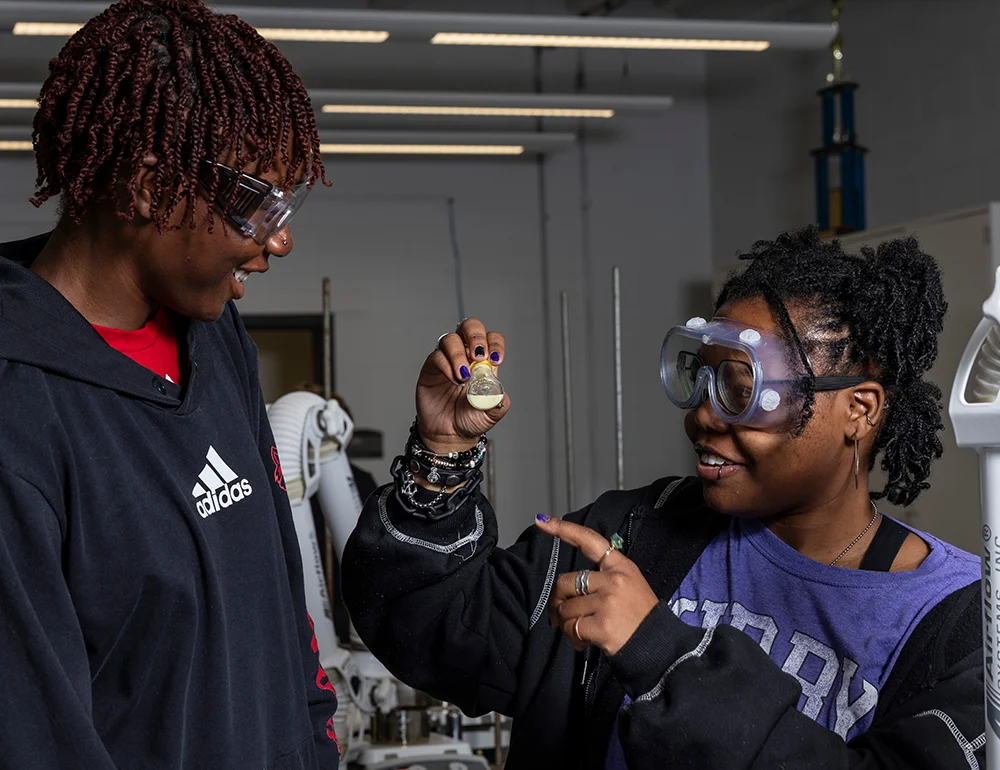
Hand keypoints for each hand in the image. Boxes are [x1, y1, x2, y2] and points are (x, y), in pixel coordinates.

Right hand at [417, 318, 509, 453]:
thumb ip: (499, 401)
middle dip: (476, 336)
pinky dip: (446, 365)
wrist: (450, 435)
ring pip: (450, 339)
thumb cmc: (470, 420)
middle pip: (469, 327)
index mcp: (484, 362)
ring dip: (459, 354)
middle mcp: (465, 356)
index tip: (497, 359)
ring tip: (464, 376)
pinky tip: (454, 380)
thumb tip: (498, 391)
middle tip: (478, 356)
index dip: (495, 343)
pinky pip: (436, 357)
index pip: (491, 338)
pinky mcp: (431, 368)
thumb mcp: (492, 412)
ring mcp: (447, 360)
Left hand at [534, 516, 658, 656]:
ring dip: (567, 624)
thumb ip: (601, 580)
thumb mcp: (630, 586)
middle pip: (566, 582)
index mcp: (621, 566)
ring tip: (581, 632)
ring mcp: (608, 602)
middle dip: (558, 601)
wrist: (659, 646)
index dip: (563, 529)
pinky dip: (572, 637)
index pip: (589, 541)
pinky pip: (572, 627)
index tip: (542, 521)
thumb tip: (564, 593)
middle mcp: (614, 580)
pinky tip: (584, 642)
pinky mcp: (602, 624)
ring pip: (566, 608)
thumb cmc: (640, 618)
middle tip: (562, 616)